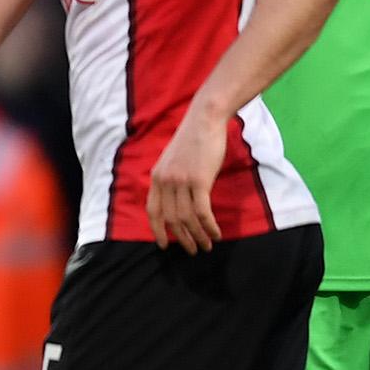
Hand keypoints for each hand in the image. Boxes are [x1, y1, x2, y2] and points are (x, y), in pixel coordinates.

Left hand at [146, 105, 226, 252]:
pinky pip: (202, 211)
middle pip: (171, 219)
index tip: (164, 244)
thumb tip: (177, 202)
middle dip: (182, 238)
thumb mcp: (174, 161)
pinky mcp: (199, 180)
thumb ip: (171, 180)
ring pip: (187, 218)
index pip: (153, 210)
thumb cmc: (193, 139)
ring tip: (207, 246)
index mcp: (156, 177)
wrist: (205, 120)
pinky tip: (216, 234)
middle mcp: (165, 181)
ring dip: (198, 235)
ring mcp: (181, 181)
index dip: (157, 230)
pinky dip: (209, 226)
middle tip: (192, 250)